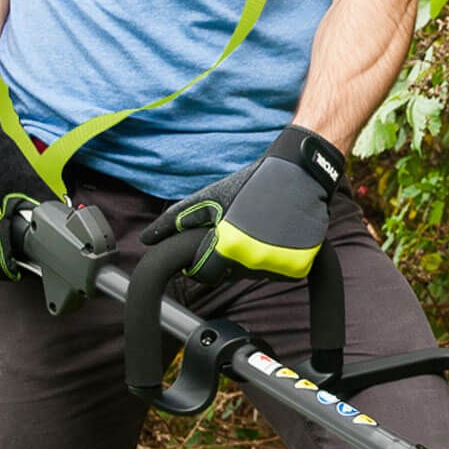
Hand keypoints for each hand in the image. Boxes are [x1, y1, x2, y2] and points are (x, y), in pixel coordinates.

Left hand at [138, 125, 344, 283]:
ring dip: (253, 258)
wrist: (302, 173)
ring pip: (254, 274)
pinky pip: (278, 273)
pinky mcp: (299, 267)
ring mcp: (279, 266)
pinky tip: (278, 237)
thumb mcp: (211, 197)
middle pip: (230, 274)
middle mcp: (254, 261)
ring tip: (262, 229)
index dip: (203, 261)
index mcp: (229, 245)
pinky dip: (276, 260)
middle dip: (229, 256)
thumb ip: (176, 220)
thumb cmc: (254, 183)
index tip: (210, 247)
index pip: (205, 274)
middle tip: (241, 229)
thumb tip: (147, 240)